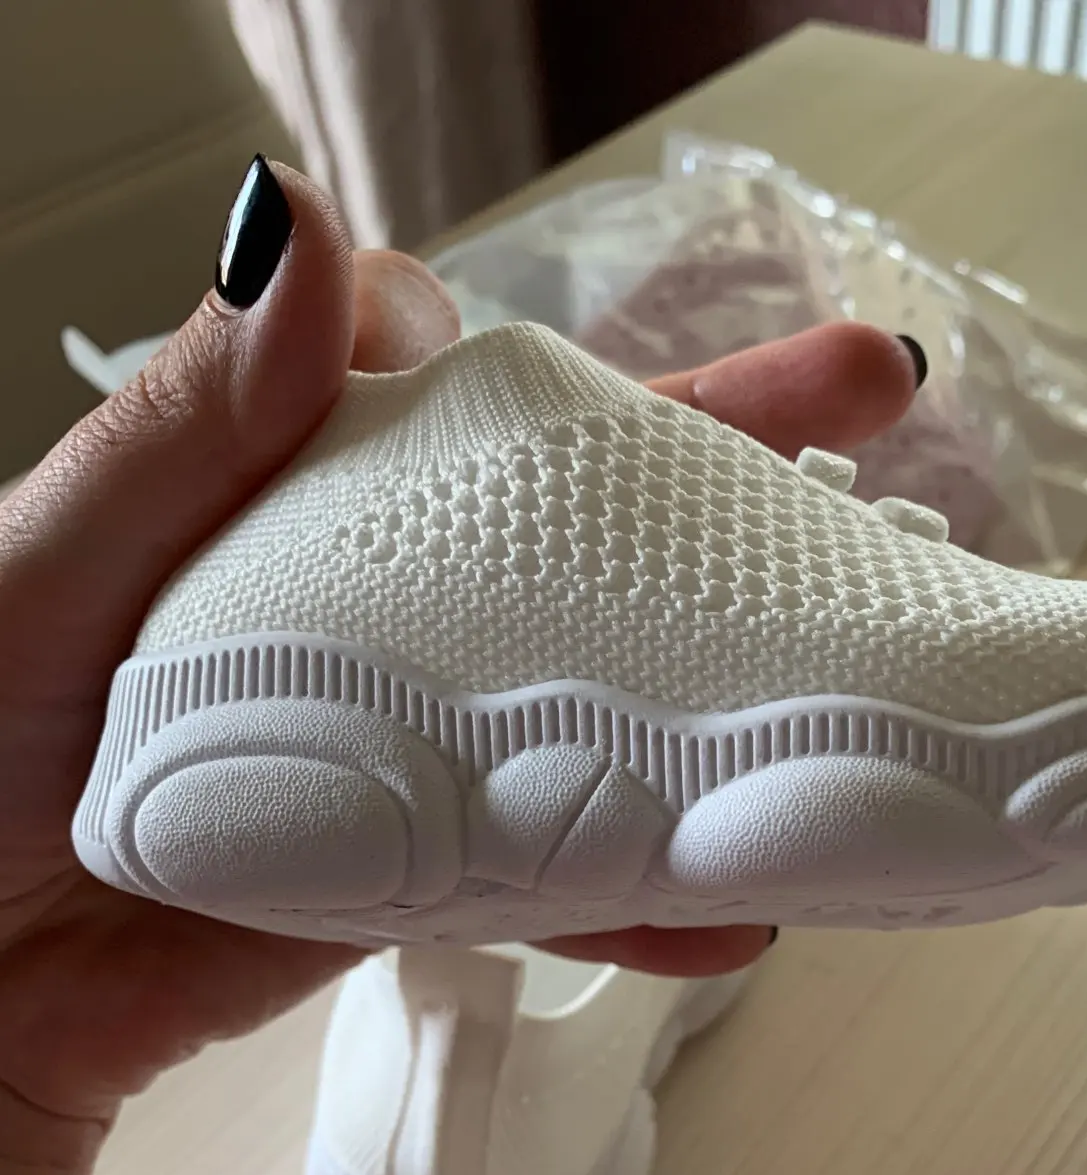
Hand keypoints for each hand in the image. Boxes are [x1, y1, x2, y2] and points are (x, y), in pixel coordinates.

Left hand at [0, 163, 918, 1153]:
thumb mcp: (55, 572)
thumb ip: (184, 432)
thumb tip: (303, 230)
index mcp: (288, 492)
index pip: (446, 384)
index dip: (538, 370)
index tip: (587, 393)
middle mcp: (380, 597)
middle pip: (580, 513)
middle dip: (734, 452)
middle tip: (874, 392)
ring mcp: (428, 732)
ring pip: (608, 678)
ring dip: (747, 670)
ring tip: (880, 651)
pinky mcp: (442, 865)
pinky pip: (569, 867)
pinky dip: (653, 895)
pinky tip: (741, 910)